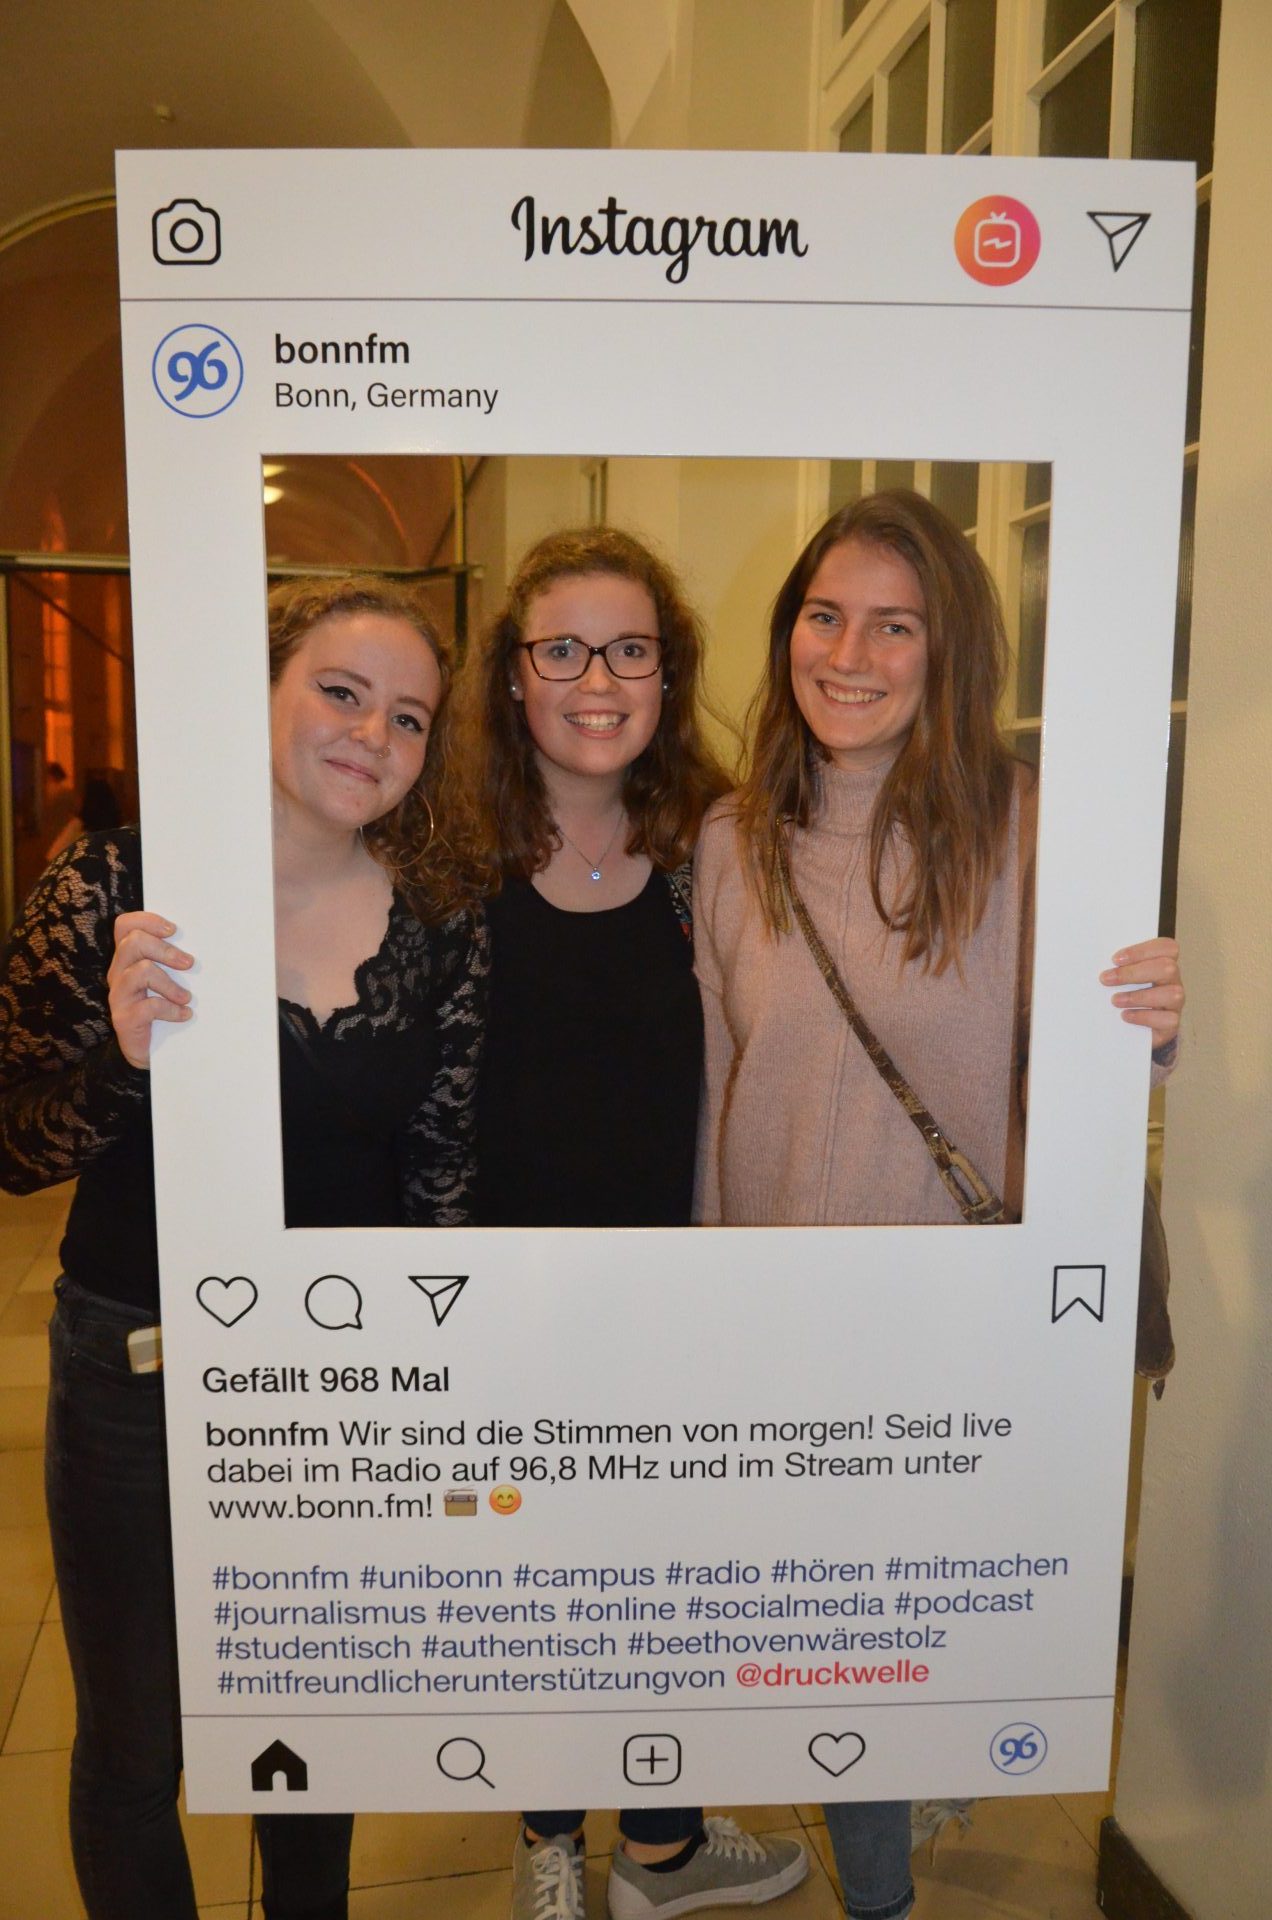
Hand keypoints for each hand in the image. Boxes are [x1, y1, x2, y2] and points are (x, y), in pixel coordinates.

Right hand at [108, 912, 194, 1068]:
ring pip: (141, 972)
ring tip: (186, 997)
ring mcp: (119, 995)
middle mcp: (118, 973)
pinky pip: (148, 1006)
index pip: (125, 925)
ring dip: (170, 983)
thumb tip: (203, 948)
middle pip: (132, 943)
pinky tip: (184, 1015)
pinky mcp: (123, 1018)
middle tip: (189, 964)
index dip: (147, 920)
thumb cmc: (160, 1010)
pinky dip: (170, 1010)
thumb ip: (174, 962)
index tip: (174, 930)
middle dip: (165, 950)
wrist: (145, 1051)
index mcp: (128, 958)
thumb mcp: (166, 981)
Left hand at [1099, 938, 1182, 1047]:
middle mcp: (1173, 981)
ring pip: (1172, 993)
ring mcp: (1176, 1003)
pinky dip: (1144, 1017)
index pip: (1167, 948)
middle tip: (1106, 979)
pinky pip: (1168, 1019)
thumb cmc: (1124, 995)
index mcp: (1163, 963)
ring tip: (1115, 1000)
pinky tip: (1126, 1016)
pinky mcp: (1172, 1023)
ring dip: (1139, 996)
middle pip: (1167, 968)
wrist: (1130, 1028)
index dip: (1142, 951)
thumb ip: (1116, 967)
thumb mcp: (1120, 978)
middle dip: (1133, 973)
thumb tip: (1098, 964)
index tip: (1115, 960)